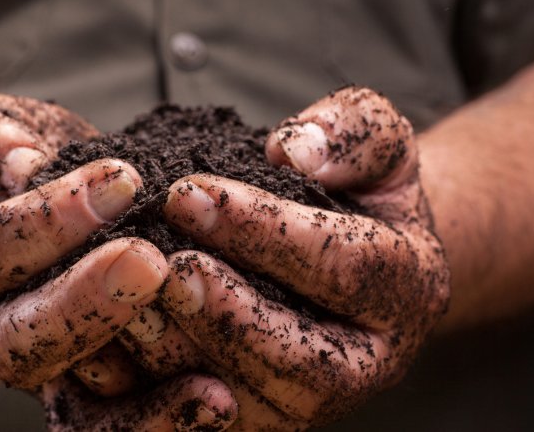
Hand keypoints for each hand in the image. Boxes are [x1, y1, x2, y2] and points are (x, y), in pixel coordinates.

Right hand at [0, 94, 238, 429]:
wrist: (31, 204)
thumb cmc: (24, 163)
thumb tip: (15, 159)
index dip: (55, 216)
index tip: (123, 178)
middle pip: (24, 338)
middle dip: (88, 300)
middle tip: (150, 262)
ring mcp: (40, 371)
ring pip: (72, 404)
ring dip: (138, 391)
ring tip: (203, 369)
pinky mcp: (85, 397)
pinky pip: (113, 426)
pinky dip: (160, 420)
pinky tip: (219, 399)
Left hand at [157, 87, 449, 425]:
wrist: (353, 255)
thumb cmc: (356, 192)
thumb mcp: (375, 143)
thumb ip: (355, 132)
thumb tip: (297, 152)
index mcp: (409, 288)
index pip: (345, 265)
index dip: (265, 230)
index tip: (188, 192)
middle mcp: (371, 362)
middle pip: (309, 363)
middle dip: (231, 314)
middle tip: (167, 265)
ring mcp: (319, 399)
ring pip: (259, 406)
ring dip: (192, 360)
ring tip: (135, 306)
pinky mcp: (269, 415)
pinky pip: (215, 422)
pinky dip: (165, 394)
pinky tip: (124, 342)